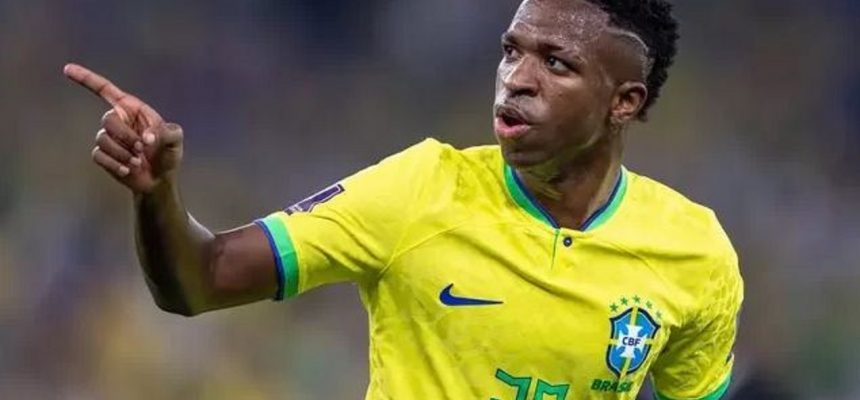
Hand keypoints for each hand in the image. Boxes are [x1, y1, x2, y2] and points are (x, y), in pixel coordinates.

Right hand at [64, 63, 183, 193]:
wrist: (159, 179)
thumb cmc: (168, 155)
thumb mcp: (176, 140)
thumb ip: (169, 133)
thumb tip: (148, 137)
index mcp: (132, 109)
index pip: (105, 89)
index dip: (86, 78)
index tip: (67, 68)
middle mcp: (118, 120)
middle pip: (107, 120)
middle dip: (125, 136)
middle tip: (142, 148)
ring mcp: (108, 138)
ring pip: (102, 139)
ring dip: (122, 153)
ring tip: (138, 162)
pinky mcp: (102, 155)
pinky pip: (99, 155)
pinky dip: (115, 165)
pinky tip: (128, 171)